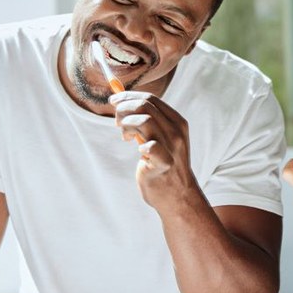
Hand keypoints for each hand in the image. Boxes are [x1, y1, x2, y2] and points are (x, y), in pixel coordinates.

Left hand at [110, 91, 197, 210]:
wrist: (178, 195)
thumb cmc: (164, 164)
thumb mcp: (161, 137)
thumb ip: (148, 121)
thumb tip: (123, 101)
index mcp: (177, 121)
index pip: (151, 99)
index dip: (129, 97)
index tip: (114, 101)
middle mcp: (176, 131)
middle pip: (145, 106)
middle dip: (123, 109)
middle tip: (116, 121)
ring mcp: (172, 146)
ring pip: (144, 120)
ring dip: (126, 124)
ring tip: (125, 136)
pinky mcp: (165, 162)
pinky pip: (150, 146)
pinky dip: (139, 145)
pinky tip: (138, 150)